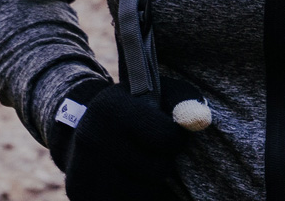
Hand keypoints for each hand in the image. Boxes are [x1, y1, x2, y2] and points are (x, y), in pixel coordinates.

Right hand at [50, 79, 208, 200]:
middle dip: (162, 162)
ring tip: (138, 165)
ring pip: (147, 195)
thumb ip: (184, 101)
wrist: (85, 130)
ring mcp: (85, 172)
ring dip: (152, 185)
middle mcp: (93, 139)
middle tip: (149, 150)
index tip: (168, 132)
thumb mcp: (156, 93)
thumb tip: (201, 120)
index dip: (176, 138)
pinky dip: (138, 197)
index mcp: (111, 109)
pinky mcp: (83, 196)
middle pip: (159, 171)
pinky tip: (128, 180)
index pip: (168, 137)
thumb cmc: (134, 111)